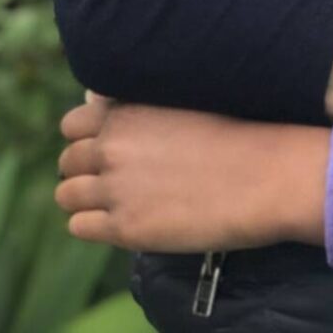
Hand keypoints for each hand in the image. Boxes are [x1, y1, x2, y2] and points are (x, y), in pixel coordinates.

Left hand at [55, 95, 330, 251]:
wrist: (267, 177)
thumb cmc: (237, 135)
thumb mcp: (181, 105)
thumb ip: (135, 109)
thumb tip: (97, 104)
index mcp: (125, 113)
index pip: (73, 125)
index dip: (89, 138)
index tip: (110, 150)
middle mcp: (110, 148)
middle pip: (68, 162)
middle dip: (87, 170)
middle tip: (118, 181)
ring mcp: (114, 189)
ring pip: (66, 195)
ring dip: (86, 199)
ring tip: (118, 204)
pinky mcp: (125, 228)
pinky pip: (80, 226)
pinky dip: (95, 225)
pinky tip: (124, 222)